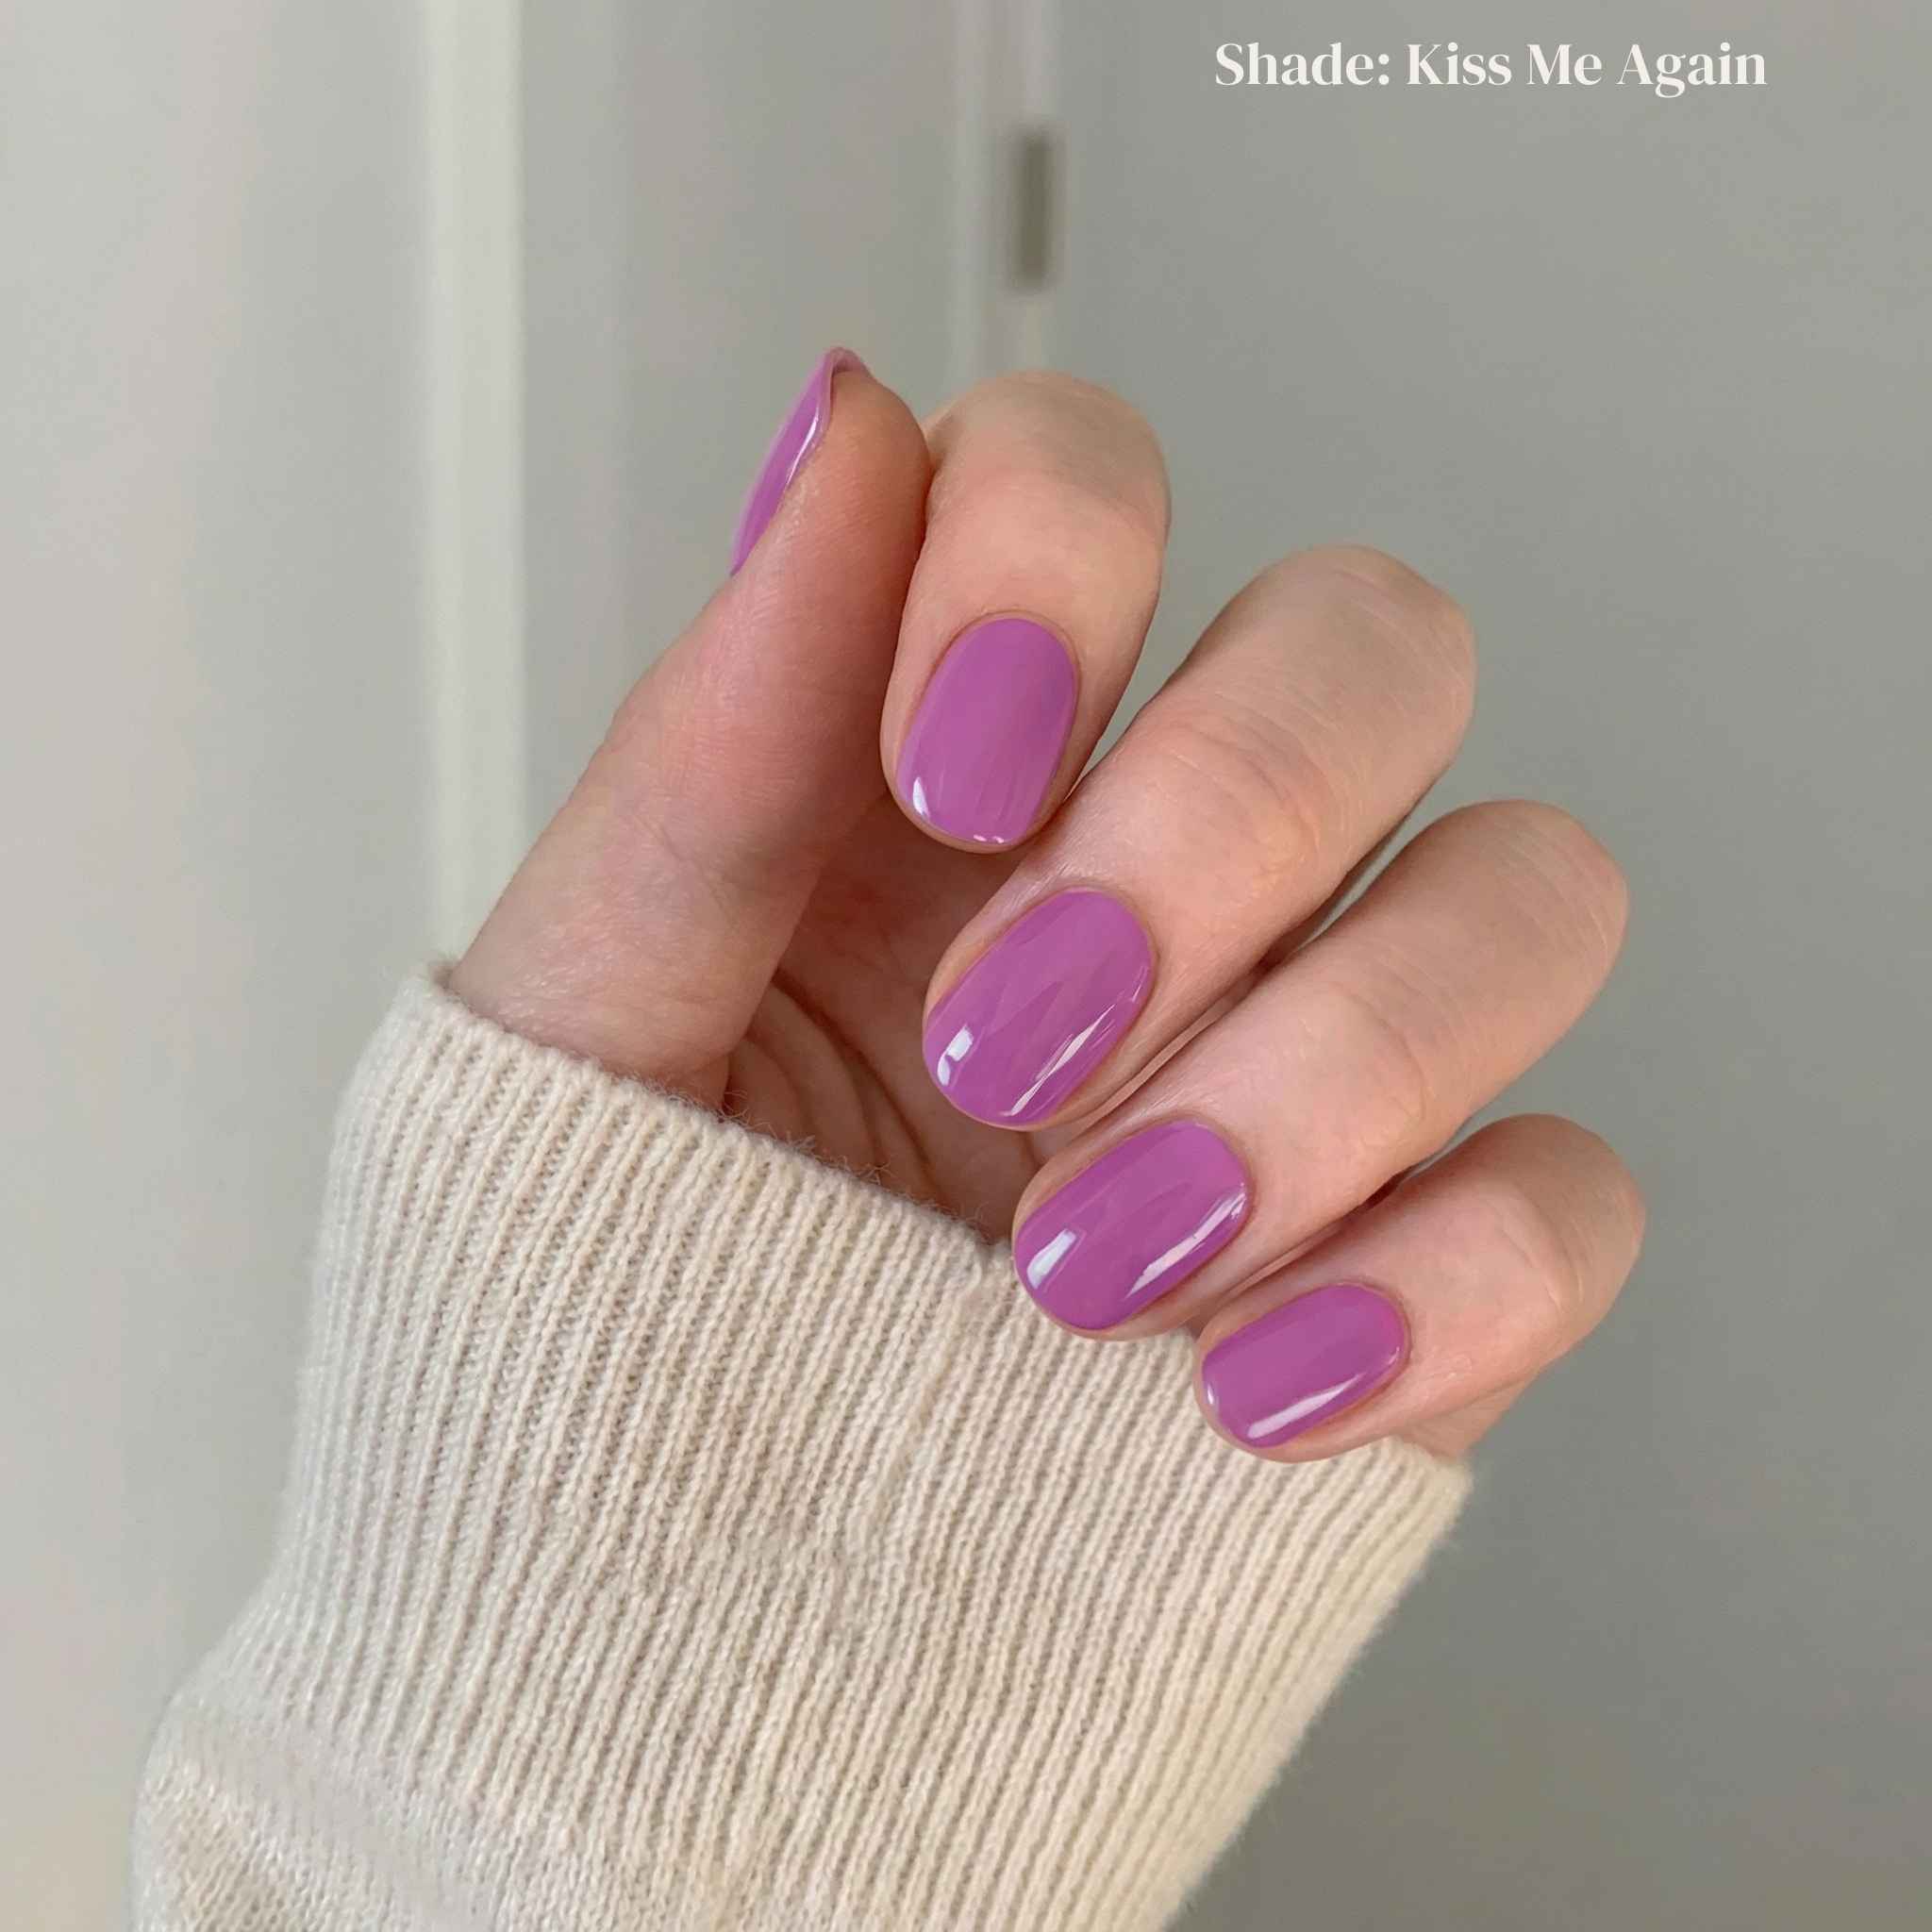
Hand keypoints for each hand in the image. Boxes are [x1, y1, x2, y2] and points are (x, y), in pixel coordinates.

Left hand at [452, 354, 1642, 1461]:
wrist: (646, 1628)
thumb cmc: (582, 1308)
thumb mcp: (588, 1017)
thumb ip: (716, 733)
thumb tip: (844, 419)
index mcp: (949, 770)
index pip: (1091, 481)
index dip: (1060, 555)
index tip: (948, 760)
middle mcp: (1164, 873)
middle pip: (1374, 647)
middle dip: (1225, 820)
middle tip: (1020, 1036)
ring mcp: (1309, 1063)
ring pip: (1525, 891)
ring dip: (1332, 1063)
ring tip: (1086, 1258)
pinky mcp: (1413, 1272)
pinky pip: (1567, 1197)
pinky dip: (1445, 1282)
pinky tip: (1235, 1389)